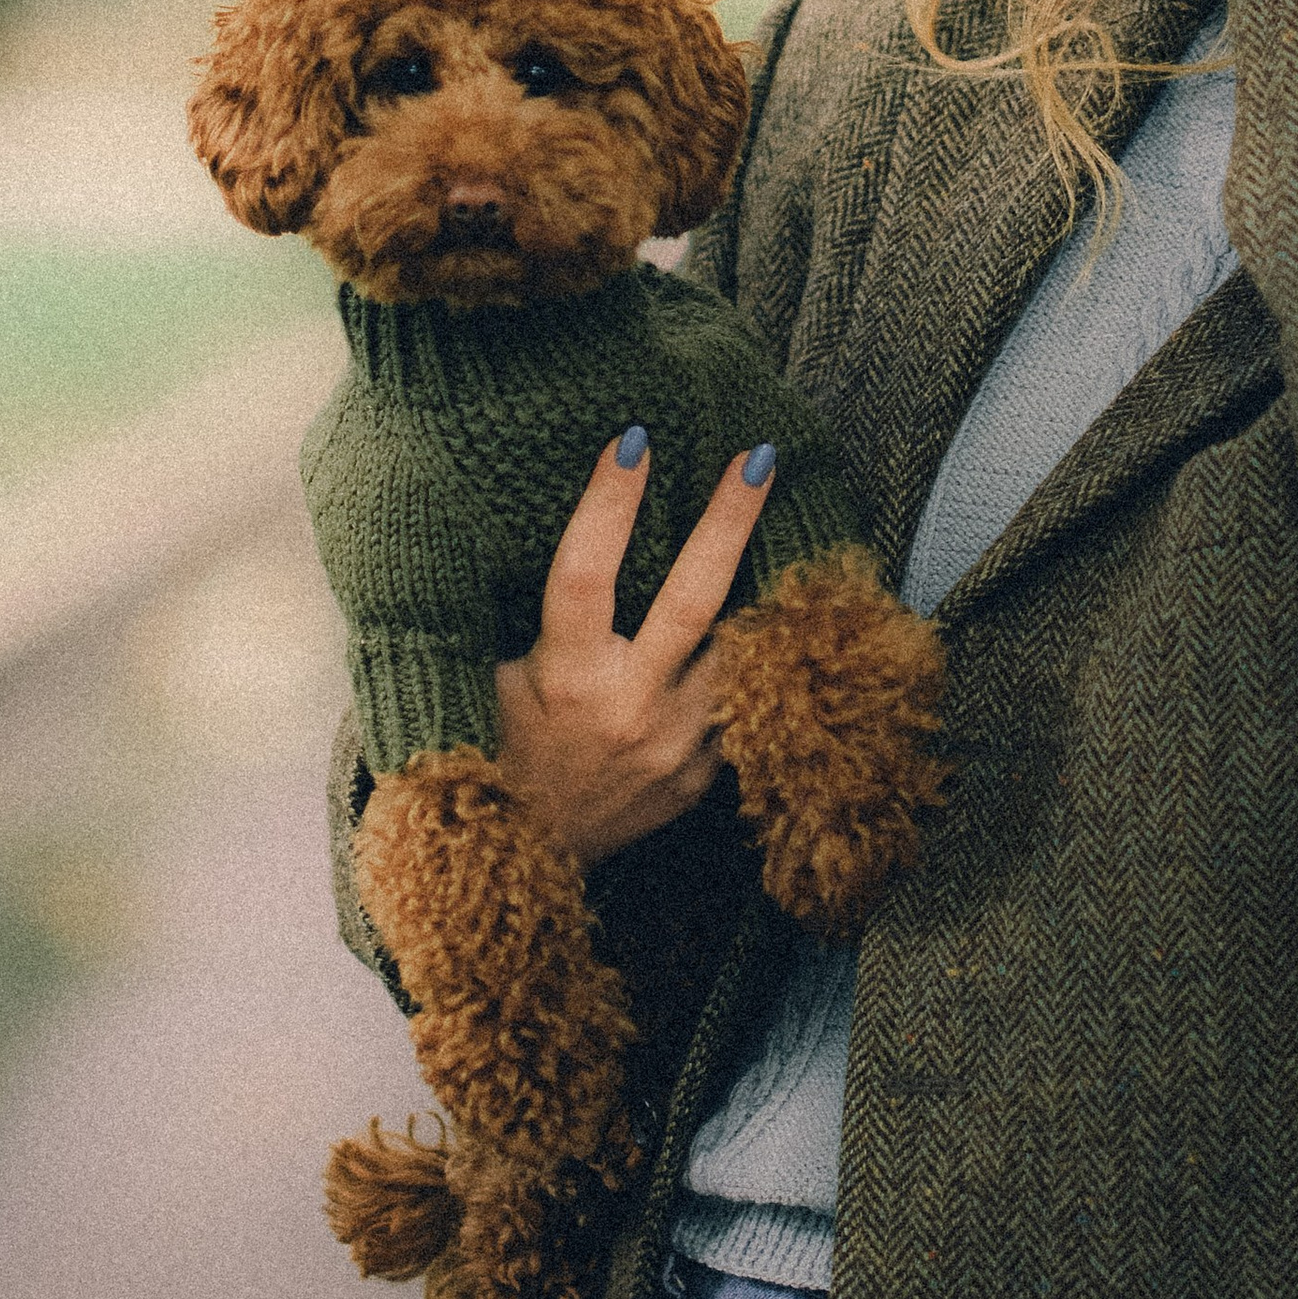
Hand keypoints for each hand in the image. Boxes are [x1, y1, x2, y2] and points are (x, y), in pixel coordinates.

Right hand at [493, 431, 776, 873]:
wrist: (525, 860)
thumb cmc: (501, 748)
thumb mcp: (500, 677)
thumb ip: (544, 619)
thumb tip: (584, 529)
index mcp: (564, 678)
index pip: (586, 572)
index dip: (609, 503)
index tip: (634, 439)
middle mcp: (628, 708)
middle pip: (692, 599)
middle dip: (729, 521)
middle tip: (760, 458)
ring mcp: (675, 746)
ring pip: (740, 649)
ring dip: (765, 587)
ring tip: (797, 528)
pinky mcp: (703, 775)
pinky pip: (740, 701)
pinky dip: (755, 656)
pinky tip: (778, 615)